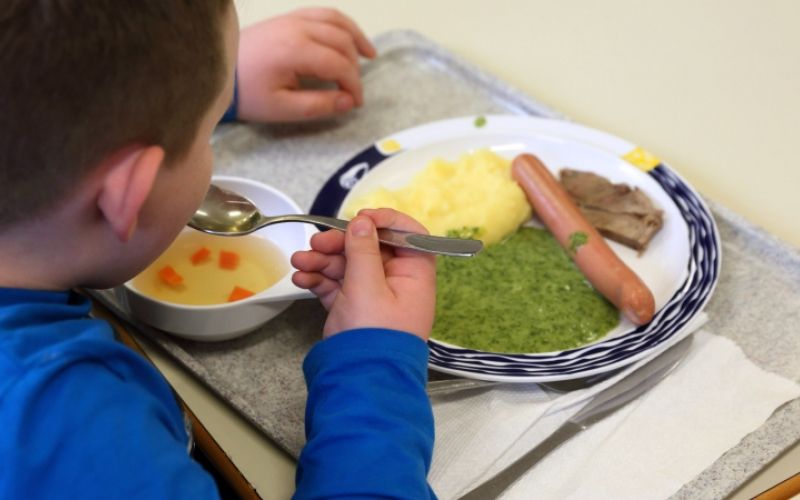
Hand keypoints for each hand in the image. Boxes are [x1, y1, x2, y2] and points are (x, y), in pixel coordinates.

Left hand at [236, 8, 376, 122]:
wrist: (217, 72)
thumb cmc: (248, 94)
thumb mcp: (282, 108)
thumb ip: (318, 105)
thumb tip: (348, 102)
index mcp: (295, 51)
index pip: (339, 65)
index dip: (354, 85)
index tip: (356, 103)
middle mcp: (297, 28)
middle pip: (342, 42)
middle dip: (354, 68)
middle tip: (353, 92)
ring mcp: (292, 18)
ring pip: (336, 21)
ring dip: (356, 38)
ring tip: (369, 56)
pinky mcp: (288, 17)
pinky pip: (323, 13)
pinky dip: (341, 24)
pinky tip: (349, 37)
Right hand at [291, 209, 435, 340]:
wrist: (360, 381)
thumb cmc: (373, 335)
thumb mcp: (368, 286)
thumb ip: (364, 250)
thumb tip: (364, 222)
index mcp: (413, 274)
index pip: (407, 235)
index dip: (385, 222)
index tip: (360, 218)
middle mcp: (396, 282)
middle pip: (369, 248)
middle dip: (340, 243)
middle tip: (316, 242)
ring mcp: (373, 296)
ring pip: (348, 266)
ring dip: (322, 260)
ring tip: (299, 262)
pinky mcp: (352, 308)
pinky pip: (335, 285)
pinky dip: (319, 279)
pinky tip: (301, 278)